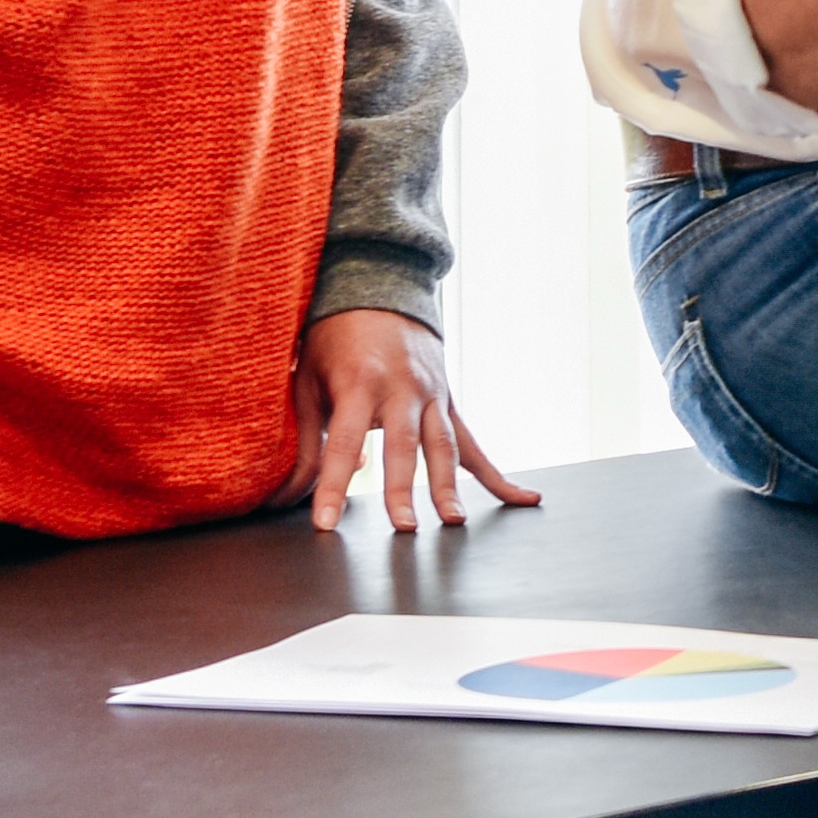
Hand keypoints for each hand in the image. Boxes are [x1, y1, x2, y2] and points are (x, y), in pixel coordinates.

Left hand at [283, 306, 540, 532]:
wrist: (382, 291)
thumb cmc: (335, 340)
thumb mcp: (309, 381)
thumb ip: (305, 439)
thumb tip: (291, 493)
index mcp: (361, 381)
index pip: (346, 442)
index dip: (334, 485)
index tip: (327, 522)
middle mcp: (403, 388)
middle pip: (404, 446)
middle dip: (404, 489)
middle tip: (404, 526)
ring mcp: (433, 395)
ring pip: (444, 446)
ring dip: (448, 486)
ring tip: (453, 520)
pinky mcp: (450, 403)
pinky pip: (474, 443)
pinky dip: (498, 475)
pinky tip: (525, 498)